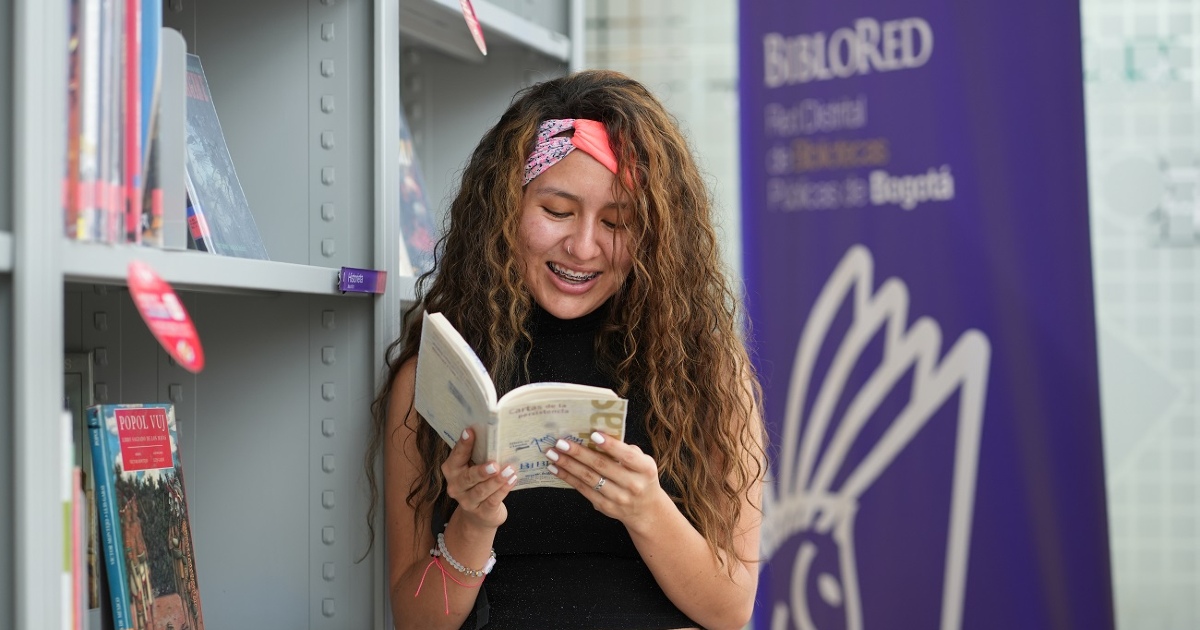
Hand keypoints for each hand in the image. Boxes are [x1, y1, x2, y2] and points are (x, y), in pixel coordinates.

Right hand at [442, 429, 517, 529]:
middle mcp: (456, 486)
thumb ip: (479, 454)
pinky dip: (503, 490)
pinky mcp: (482, 512)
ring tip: (509, 471)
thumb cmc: (478, 483)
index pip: (457, 455)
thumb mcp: (474, 467)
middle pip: (468, 477)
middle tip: (494, 464)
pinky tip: (512, 480)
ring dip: (496, 481)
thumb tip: (494, 434)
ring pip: (481, 491)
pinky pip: (493, 501)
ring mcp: (467, 501)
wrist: (479, 515)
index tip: (470, 431)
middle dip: (482, 471)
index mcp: (452, 469)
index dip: (463, 444)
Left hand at [544, 432, 669, 528]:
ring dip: (568, 465)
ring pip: (589, 478)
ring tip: (553, 454)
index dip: (610, 445)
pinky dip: (568, 478)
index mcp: (645, 469)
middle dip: (579, 453)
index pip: (627, 456)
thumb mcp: (642, 462)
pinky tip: (556, 468)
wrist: (646, 510)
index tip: (593, 435)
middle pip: (602, 466)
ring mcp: (618, 498)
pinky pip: (583, 490)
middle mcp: (633, 485)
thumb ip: (625, 450)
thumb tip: (597, 435)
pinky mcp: (604, 506)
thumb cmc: (641, 477)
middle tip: (561, 442)